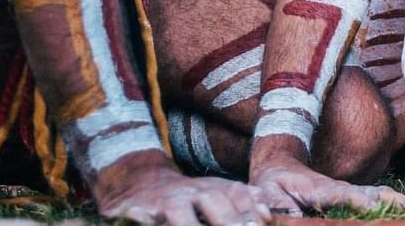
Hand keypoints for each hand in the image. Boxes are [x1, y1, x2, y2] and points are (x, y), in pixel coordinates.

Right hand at [94, 158, 274, 225]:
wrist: (144, 183)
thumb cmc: (190, 198)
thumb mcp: (218, 194)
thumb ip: (244, 202)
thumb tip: (266, 213)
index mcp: (214, 188)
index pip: (236, 193)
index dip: (248, 209)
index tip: (259, 225)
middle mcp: (191, 192)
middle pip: (211, 200)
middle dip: (226, 218)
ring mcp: (165, 201)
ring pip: (177, 210)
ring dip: (188, 224)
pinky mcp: (138, 210)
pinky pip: (140, 215)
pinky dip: (142, 218)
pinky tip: (143, 219)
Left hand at [248, 155, 404, 216]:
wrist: (279, 168)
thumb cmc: (272, 186)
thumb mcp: (269, 195)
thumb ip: (278, 207)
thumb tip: (287, 217)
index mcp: (326, 190)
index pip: (350, 196)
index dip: (365, 202)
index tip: (381, 206)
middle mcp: (346, 191)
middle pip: (379, 196)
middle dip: (404, 203)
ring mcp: (354, 194)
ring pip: (386, 198)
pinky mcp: (357, 200)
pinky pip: (383, 202)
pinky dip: (404, 205)